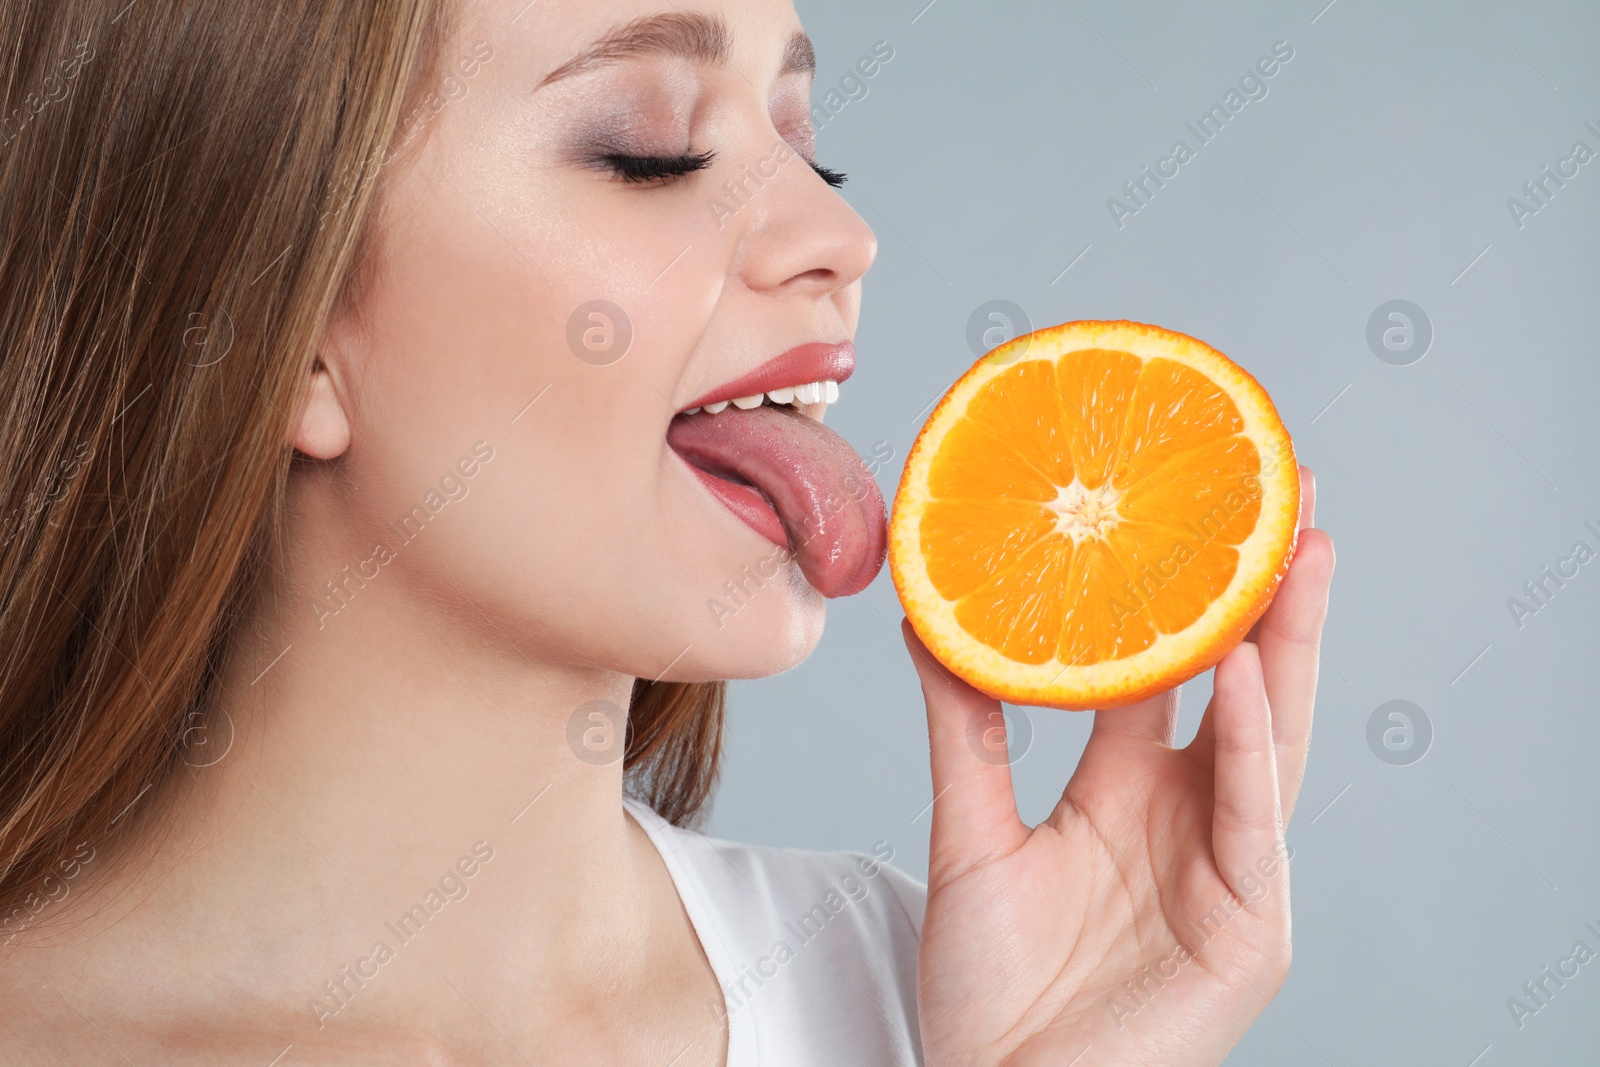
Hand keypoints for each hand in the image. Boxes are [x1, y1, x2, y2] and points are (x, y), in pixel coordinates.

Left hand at [903, 466, 1334, 1066]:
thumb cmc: (991, 988)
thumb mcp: (970, 834)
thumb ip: (960, 730)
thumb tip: (925, 621)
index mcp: (1129, 786)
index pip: (1170, 669)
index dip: (1181, 590)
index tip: (1188, 502)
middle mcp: (1189, 811)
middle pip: (1240, 681)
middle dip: (1263, 590)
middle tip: (1281, 489)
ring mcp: (1229, 863)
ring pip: (1273, 733)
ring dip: (1288, 642)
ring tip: (1294, 546)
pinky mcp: (1252, 923)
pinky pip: (1254, 819)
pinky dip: (1256, 747)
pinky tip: (1251, 674)